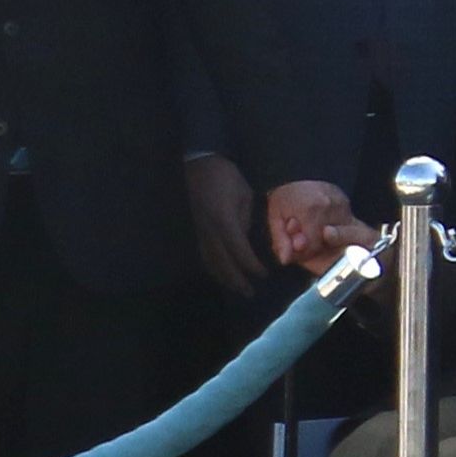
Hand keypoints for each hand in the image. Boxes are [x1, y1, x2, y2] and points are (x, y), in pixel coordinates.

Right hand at [184, 155, 267, 295]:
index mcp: (223, 219)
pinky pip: (203, 252)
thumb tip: (245, 238)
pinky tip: (220, 273)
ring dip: (222, 276)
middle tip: (249, 293)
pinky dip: (212, 265)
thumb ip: (244, 219)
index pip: (238, 250)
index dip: (250, 265)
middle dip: (235, 279)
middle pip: (221, 261)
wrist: (197, 164)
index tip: (262, 275)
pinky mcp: (193, 228)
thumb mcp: (243, 194)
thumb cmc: (225, 176)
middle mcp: (207, 228)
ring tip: (236, 288)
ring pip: (209, 259)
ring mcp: (197, 229)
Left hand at [265, 180, 364, 271]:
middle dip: (314, 243)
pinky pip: (343, 227)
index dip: (304, 250)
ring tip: (312, 228)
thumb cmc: (285, 196)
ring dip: (325, 238)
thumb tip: (286, 260)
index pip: (313, 244)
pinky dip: (334, 230)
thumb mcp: (275, 217)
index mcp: (310, 208)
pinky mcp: (349, 205)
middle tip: (303, 236)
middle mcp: (330, 205)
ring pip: (337, 235)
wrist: (300, 174)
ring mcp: (343, 204)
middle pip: (326, 241)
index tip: (297, 245)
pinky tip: (323, 224)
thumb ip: (280, 240)